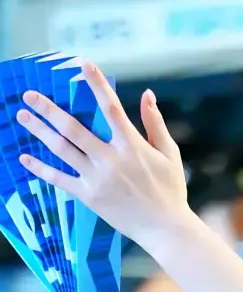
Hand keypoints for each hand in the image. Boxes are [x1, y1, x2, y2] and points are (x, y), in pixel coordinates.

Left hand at [18, 64, 189, 249]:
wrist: (164, 228)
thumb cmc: (170, 190)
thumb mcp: (169, 153)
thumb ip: (155, 123)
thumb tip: (146, 94)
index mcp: (131, 145)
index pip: (110, 107)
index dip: (96, 84)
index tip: (83, 64)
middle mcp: (110, 159)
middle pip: (73, 128)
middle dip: (49, 109)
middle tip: (29, 94)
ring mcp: (97, 178)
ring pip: (62, 149)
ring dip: (40, 131)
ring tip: (22, 116)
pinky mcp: (89, 196)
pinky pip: (60, 180)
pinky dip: (41, 170)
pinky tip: (25, 159)